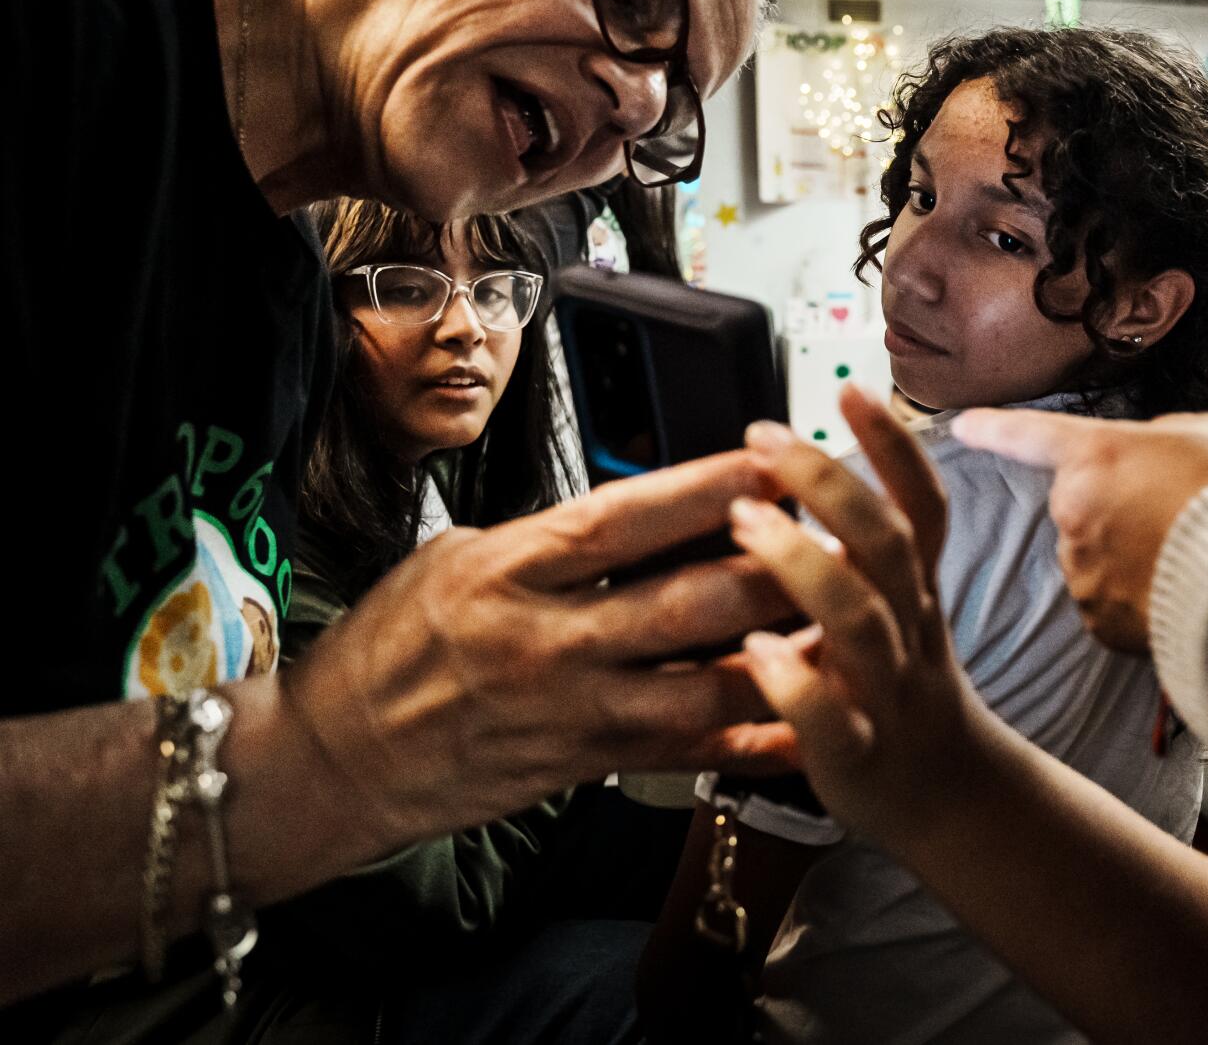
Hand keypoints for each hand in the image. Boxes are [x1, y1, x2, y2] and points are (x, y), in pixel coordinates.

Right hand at [283, 451, 798, 852]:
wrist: (335, 760)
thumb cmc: (394, 647)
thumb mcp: (455, 559)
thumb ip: (550, 539)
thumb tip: (637, 508)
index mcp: (510, 571)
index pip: (625, 520)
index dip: (705, 489)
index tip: (772, 461)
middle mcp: (546, 641)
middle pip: (685, 602)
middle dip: (774, 568)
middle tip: (843, 535)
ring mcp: (570, 712)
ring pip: (703, 685)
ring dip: (785, 653)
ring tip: (851, 620)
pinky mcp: (585, 767)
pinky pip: (689, 754)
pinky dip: (754, 738)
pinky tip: (810, 718)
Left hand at [726, 386, 996, 843]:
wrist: (947, 799)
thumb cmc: (899, 690)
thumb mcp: (901, 609)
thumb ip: (865, 546)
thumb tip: (805, 464)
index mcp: (916, 593)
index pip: (922, 505)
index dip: (894, 446)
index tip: (850, 390)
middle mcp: (909, 632)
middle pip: (889, 546)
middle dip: (832, 484)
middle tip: (765, 438)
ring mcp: (886, 693)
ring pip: (860, 622)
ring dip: (805, 565)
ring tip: (748, 521)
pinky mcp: (856, 756)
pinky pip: (831, 718)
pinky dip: (795, 684)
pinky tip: (755, 653)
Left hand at [952, 410, 1207, 652]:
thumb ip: (1165, 437)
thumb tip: (1156, 455)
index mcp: (1097, 454)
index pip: (1030, 434)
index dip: (994, 428)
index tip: (962, 425)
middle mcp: (1076, 511)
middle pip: (1082, 506)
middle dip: (1116, 510)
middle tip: (1174, 514)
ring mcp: (1085, 571)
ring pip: (1096, 559)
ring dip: (1129, 558)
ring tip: (1186, 556)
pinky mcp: (1101, 622)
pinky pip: (1111, 606)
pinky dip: (1138, 601)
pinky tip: (1180, 591)